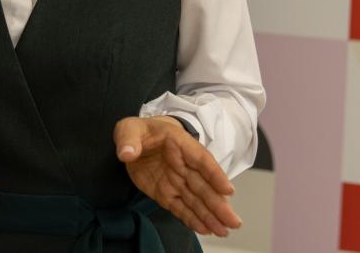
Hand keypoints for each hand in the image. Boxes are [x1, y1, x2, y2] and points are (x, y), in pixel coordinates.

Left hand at [114, 116, 240, 236]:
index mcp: (179, 144)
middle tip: (234, 222)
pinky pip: (181, 208)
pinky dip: (193, 219)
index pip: (200, 159)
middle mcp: (183, 165)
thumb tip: (126, 153)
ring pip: (196, 200)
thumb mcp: (128, 128)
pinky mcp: (167, 194)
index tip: (228, 190)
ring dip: (210, 216)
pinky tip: (206, 230)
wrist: (136, 141)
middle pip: (204, 185)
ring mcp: (177, 182)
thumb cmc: (139, 131)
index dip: (215, 174)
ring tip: (224, 231)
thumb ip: (128, 139)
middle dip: (219, 204)